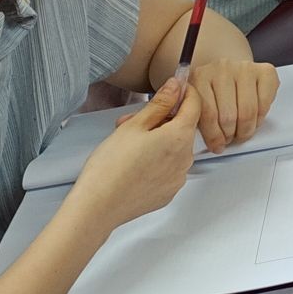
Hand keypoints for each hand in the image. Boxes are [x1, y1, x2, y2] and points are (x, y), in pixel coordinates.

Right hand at [64, 79, 201, 228]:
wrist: (97, 208)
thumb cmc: (111, 166)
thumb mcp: (133, 126)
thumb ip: (160, 103)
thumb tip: (177, 86)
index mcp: (180, 137)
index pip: (195, 105)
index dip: (185, 93)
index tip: (173, 88)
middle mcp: (186, 158)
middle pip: (182, 127)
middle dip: (161, 119)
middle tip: (132, 120)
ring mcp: (178, 178)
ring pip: (174, 148)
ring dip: (157, 139)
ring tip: (128, 144)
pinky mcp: (168, 192)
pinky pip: (169, 168)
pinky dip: (157, 160)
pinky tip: (134, 163)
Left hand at [185, 58, 279, 152]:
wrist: (228, 66)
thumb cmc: (212, 88)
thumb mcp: (196, 100)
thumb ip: (195, 115)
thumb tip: (207, 141)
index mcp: (201, 76)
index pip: (208, 114)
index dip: (214, 136)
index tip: (216, 145)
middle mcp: (223, 68)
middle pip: (229, 115)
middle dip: (230, 135)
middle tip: (229, 140)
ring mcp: (245, 68)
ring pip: (247, 112)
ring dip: (245, 130)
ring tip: (241, 133)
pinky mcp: (265, 71)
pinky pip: (264, 103)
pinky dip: (260, 118)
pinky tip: (253, 120)